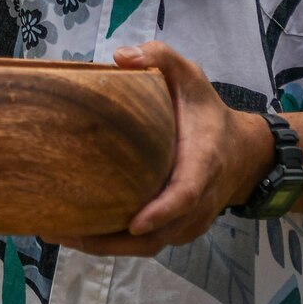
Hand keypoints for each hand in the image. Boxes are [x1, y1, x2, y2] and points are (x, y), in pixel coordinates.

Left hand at [41, 41, 273, 256]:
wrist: (242, 154)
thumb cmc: (206, 112)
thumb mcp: (191, 76)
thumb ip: (162, 58)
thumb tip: (120, 57)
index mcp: (202, 163)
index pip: (184, 195)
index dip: (161, 212)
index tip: (133, 223)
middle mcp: (197, 202)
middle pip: (156, 234)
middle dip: (110, 240)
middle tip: (63, 229)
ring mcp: (188, 223)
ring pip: (148, 246)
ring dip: (104, 246)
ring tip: (60, 232)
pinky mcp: (178, 233)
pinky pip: (147, 245)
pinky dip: (115, 243)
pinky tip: (81, 232)